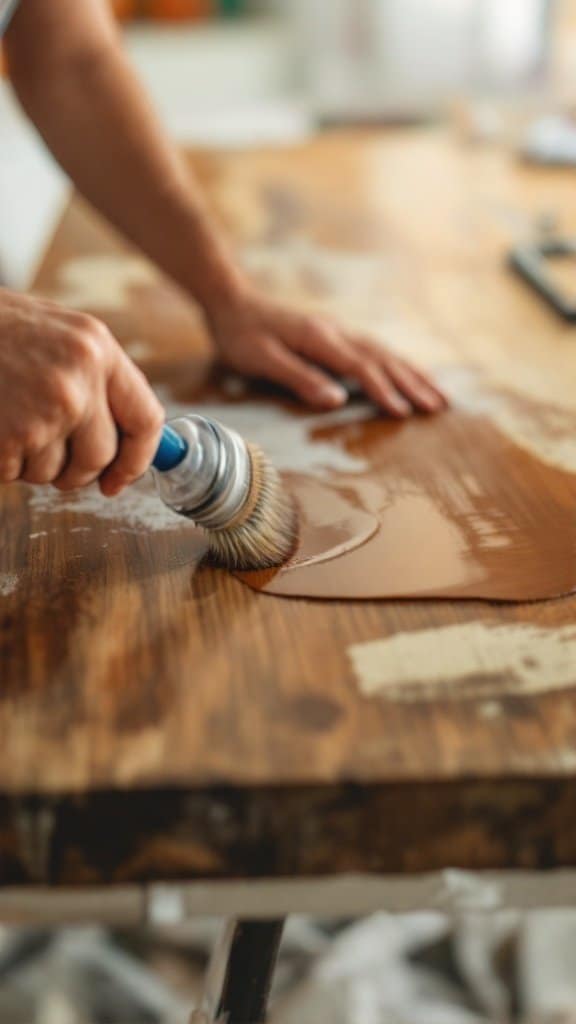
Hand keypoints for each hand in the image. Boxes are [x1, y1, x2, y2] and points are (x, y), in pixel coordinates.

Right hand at [0, 290, 162, 494]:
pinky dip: (2, 463)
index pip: (146, 419)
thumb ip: (96, 380)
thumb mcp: (58, 335)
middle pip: (101, 457)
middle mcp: (79, 381)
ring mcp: (45, 412)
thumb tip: (125, 441)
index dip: (137, 458)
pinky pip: (17, 475)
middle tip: (47, 455)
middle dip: (77, 470)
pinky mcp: (11, 439)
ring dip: (31, 463)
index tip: (120, 477)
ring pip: (56, 472)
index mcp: (98, 349)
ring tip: (7, 420)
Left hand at [206, 289, 446, 414]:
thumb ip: (299, 378)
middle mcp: (336, 332)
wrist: (232, 301)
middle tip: (439, 406)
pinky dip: (398, 365)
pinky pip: (375, 351)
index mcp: (320, 339)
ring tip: (438, 394)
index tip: (405, 413)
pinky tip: (409, 375)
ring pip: (385, 353)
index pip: (361, 368)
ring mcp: (338, 332)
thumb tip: (337, 401)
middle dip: (413, 384)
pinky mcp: (335, 336)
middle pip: (383, 359)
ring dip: (413, 374)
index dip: (384, 391)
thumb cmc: (241, 335)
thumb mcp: (262, 360)